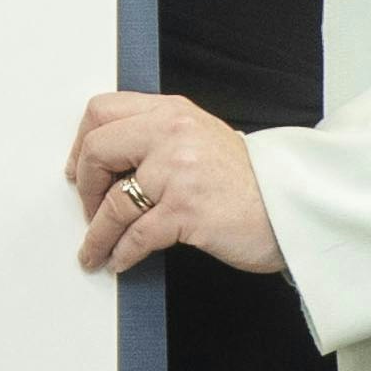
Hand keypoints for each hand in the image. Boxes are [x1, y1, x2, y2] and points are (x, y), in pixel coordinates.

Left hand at [70, 93, 280, 274]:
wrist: (291, 206)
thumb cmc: (248, 180)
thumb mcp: (200, 138)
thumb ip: (158, 139)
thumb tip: (108, 165)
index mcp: (172, 112)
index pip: (102, 111)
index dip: (81, 143)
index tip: (80, 168)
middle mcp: (172, 134)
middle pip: (98, 151)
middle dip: (84, 188)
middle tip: (87, 209)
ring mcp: (179, 172)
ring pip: (112, 203)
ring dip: (96, 235)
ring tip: (94, 250)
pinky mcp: (186, 211)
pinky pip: (135, 236)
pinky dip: (121, 253)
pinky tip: (120, 260)